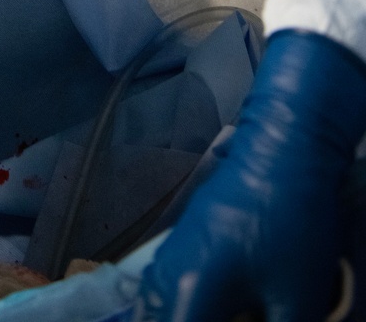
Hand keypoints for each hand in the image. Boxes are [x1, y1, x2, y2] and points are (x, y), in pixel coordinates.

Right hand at [138, 29, 365, 321]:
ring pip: (160, 319)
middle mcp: (164, 280)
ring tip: (226, 319)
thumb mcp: (297, 303)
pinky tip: (214, 315)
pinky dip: (181, 318)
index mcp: (186, 295)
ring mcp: (169, 262)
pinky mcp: (182, 252)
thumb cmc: (291, 224)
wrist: (282, 152)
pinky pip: (168, 303)